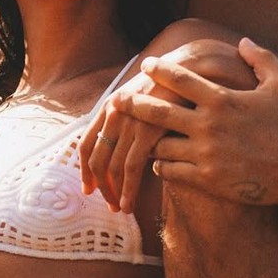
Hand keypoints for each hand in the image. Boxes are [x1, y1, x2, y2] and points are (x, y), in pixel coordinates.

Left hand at [80, 70, 179, 212]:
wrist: (192, 68)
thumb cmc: (170, 86)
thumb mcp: (141, 97)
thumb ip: (128, 118)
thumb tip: (118, 144)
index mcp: (109, 107)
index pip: (86, 145)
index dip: (85, 171)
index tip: (89, 189)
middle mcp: (114, 114)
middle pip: (97, 160)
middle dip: (101, 187)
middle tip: (108, 205)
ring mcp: (130, 123)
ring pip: (114, 167)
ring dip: (115, 192)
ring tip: (122, 208)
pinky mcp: (148, 131)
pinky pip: (132, 167)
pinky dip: (129, 188)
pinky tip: (132, 201)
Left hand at [133, 37, 277, 205]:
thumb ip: (262, 60)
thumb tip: (243, 41)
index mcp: (223, 100)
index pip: (181, 80)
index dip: (160, 70)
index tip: (147, 65)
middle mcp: (209, 126)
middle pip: (157, 112)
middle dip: (134, 103)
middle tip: (118, 99)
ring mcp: (205, 154)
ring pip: (159, 145)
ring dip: (148, 141)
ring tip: (138, 137)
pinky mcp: (206, 180)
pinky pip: (170, 172)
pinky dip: (161, 166)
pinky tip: (157, 163)